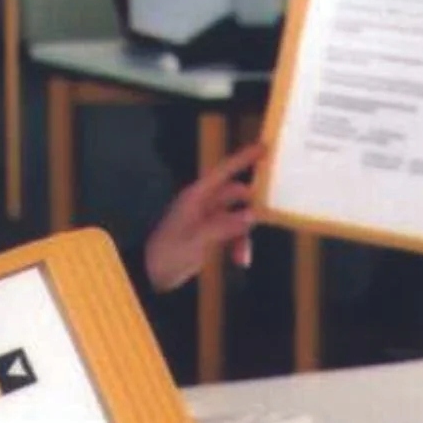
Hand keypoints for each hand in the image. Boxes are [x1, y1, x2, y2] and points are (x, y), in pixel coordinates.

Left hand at [143, 141, 264, 293]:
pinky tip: (239, 261)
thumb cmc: (170, 252)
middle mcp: (204, 204)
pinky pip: (231, 234)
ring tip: (242, 256)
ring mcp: (207, 220)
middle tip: (270, 213)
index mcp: (197, 196)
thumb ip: (225, 225)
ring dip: (243, 235)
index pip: (224, 171)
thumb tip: (252, 215)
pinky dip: (237, 246)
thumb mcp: (198, 239)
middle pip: (235, 195)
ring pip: (236, 218)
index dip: (243, 158)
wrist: (151, 275)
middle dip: (251, 206)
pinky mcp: (209, 237)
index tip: (264, 148)